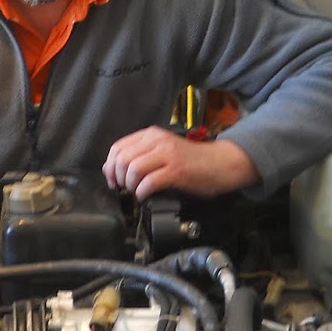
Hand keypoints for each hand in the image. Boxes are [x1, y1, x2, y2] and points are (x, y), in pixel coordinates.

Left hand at [103, 128, 260, 199]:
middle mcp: (157, 141)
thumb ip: (142, 155)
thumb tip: (114, 169)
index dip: (110, 167)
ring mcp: (167, 155)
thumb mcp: (163, 150)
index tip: (113, 180)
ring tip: (136, 191)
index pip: (118, 147)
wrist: (221, 163)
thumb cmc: (193, 161)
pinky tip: (145, 195)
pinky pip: (149, 182)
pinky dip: (142, 192)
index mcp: (151, 135)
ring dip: (130, 185)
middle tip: (124, 188)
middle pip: (122, 158)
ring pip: (133, 169)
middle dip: (118, 178)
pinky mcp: (177, 171)